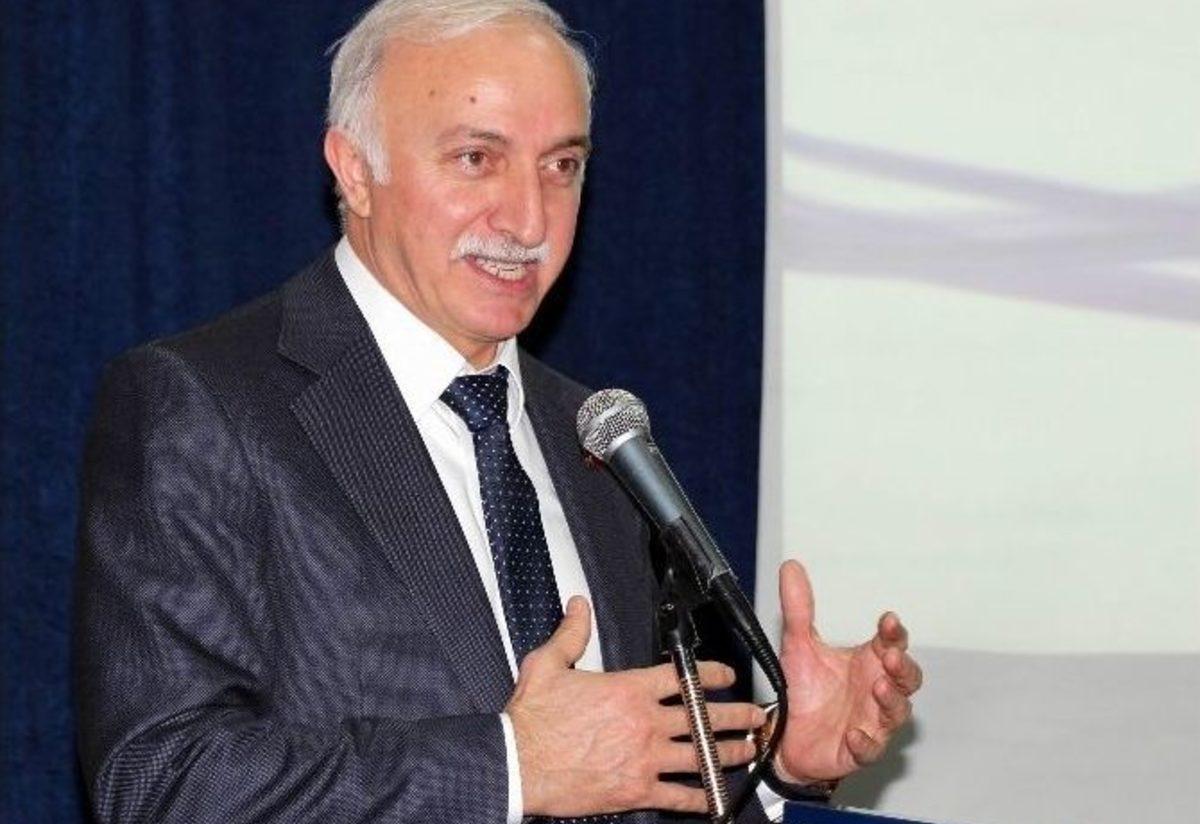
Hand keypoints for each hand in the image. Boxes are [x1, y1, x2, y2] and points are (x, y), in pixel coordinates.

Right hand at [506, 596, 766, 816]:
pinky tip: (717, 797)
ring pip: (701, 755)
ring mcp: (645, 758)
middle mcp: (644, 722)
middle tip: (755, 716)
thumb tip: (579, 606)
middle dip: (735, 716)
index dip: (711, 673)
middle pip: (702, 716)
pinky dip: (702, 797)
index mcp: (628, 689)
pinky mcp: (636, 789)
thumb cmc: (532, 719)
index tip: (726, 675)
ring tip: (749, 751)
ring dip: (729, 753)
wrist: (518, 764)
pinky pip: (680, 795)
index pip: (681, 677)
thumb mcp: (548, 664)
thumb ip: (571, 633)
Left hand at [772, 560, 922, 784]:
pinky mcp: (857, 750)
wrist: (786, 735)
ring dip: (892, 700)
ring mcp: (871, 722)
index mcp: (867, 662)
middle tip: (890, 655)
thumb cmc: (805, 690)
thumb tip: (791, 568)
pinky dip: (865, 742)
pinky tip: (854, 733)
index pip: (891, 643)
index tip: (888, 620)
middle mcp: (875, 690)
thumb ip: (798, 609)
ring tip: (879, 686)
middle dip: (903, 667)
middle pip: (907, 678)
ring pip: (896, 712)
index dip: (894, 632)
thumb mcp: (798, 645)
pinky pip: (869, 748)